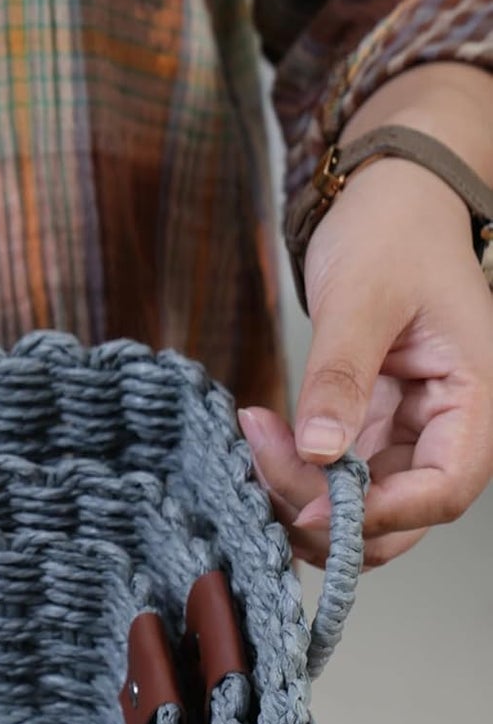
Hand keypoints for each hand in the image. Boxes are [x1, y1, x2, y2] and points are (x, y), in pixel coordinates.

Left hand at [241, 66, 492, 568]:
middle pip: (398, 518)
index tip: (307, 506)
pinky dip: (292, 479)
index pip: (442, 489)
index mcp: (475, 397)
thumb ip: (341, 375)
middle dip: (326, 513)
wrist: (388, 204)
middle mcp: (448, 428)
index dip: (378, 515)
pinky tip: (258, 441)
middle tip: (259, 464)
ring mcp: (406, 436)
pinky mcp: (367, 434)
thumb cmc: (392, 234)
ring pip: (359, 510)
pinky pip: (333, 481)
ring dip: (300, 500)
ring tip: (252, 442)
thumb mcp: (363, 296)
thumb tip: (319, 452)